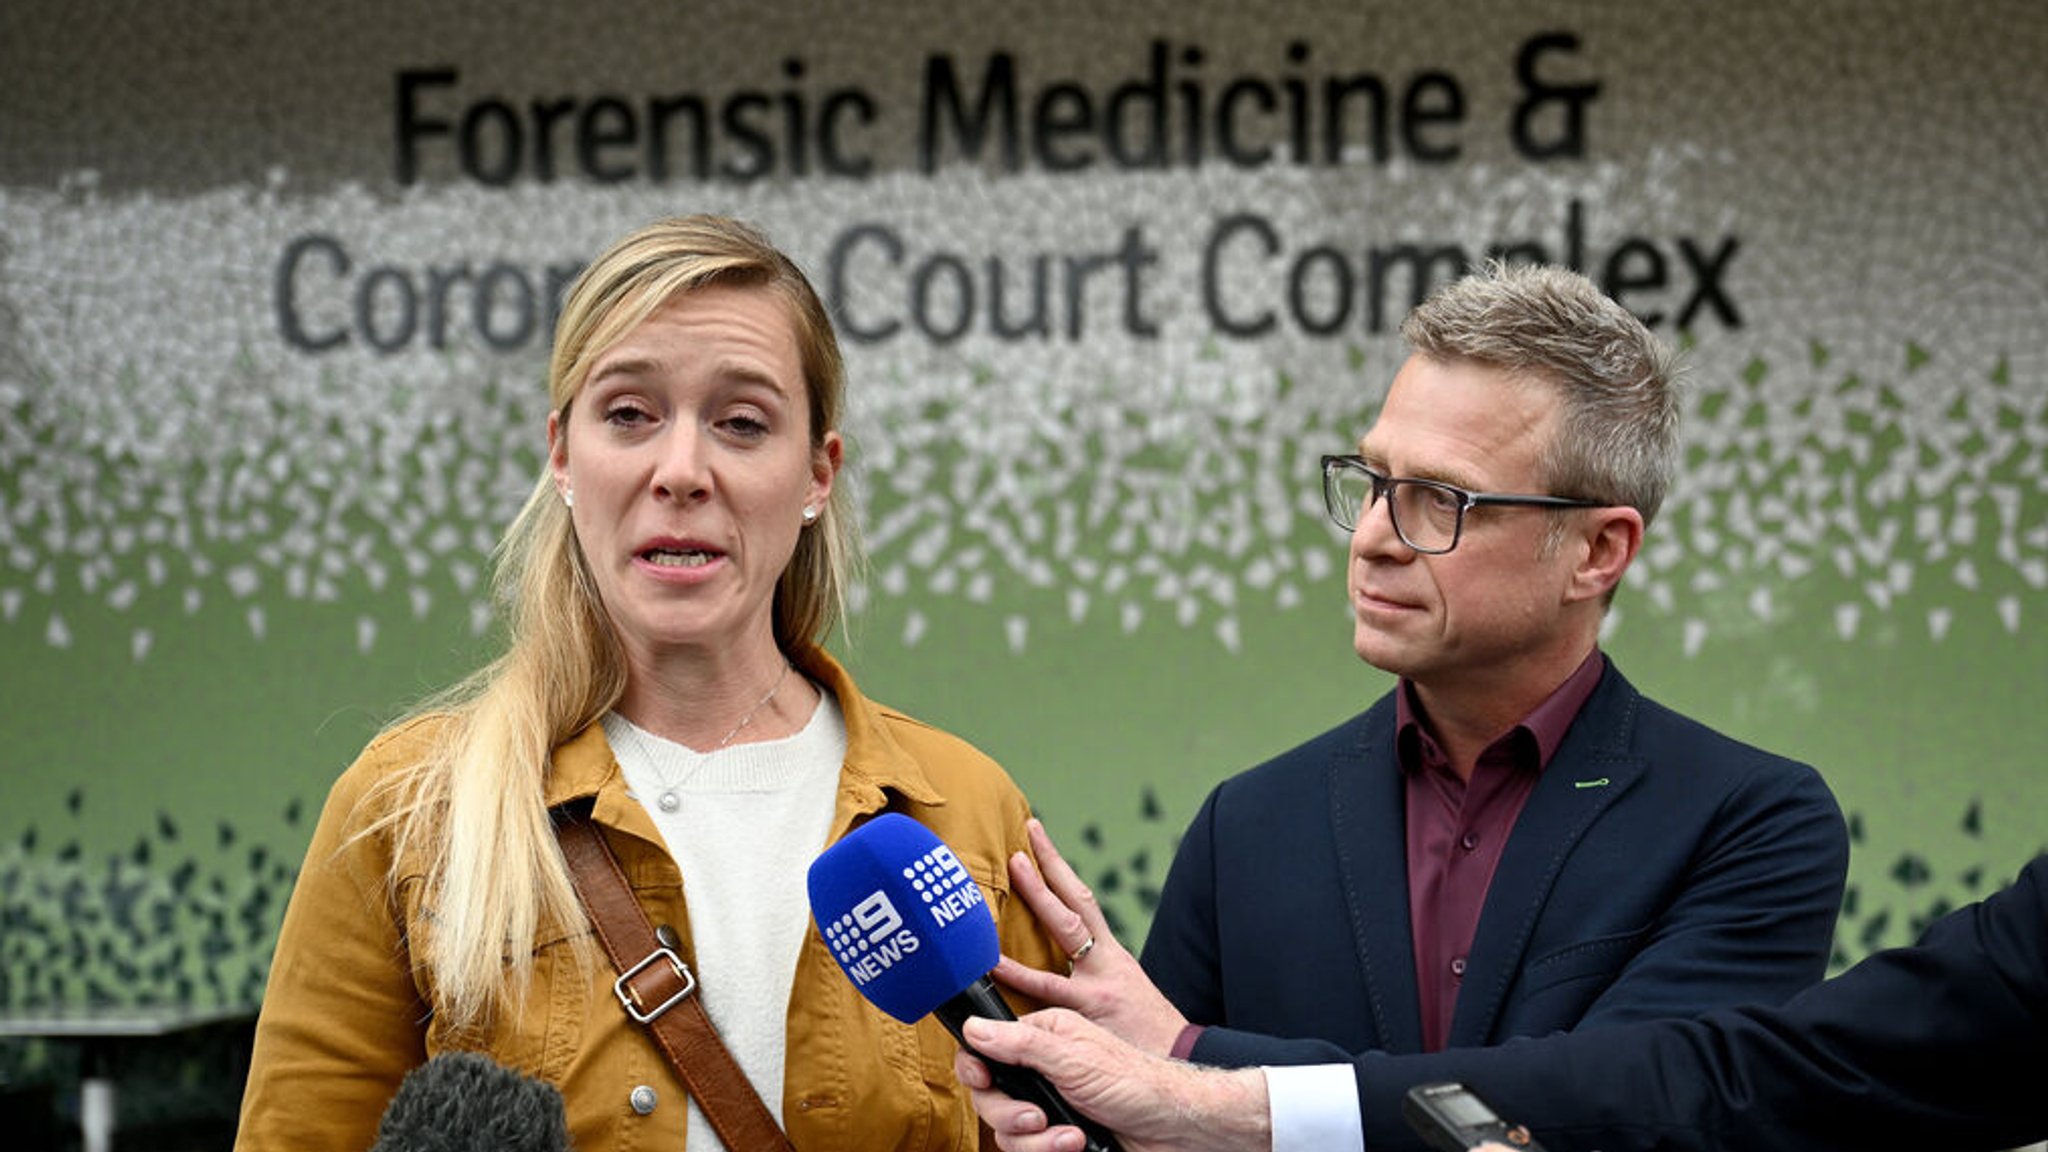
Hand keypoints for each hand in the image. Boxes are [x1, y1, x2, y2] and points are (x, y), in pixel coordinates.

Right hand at [952, 1008, 1270, 1151]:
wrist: (1172, 1128)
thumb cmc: (1136, 1082)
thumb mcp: (1075, 1058)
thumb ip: (1022, 1044)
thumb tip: (974, 1027)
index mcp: (1042, 1038)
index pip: (985, 1049)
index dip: (976, 1069)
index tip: (984, 1080)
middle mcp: (1040, 1071)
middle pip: (989, 1097)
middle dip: (1010, 1114)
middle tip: (1039, 1116)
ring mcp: (1048, 1106)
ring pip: (1006, 1132)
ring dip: (1036, 1140)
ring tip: (1069, 1137)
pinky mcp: (1056, 1137)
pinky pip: (1028, 1150)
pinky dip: (1048, 1151)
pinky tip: (1076, 1145)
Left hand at [995, 819, 1190, 1055]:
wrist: (1177, 1062)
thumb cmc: (1147, 1035)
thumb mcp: (1123, 995)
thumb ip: (1092, 978)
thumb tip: (1059, 968)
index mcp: (1112, 956)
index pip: (1083, 901)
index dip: (1059, 868)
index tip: (1037, 838)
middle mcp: (1106, 963)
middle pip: (1075, 906)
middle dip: (1048, 872)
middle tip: (1020, 845)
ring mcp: (1096, 984)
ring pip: (1063, 934)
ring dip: (1035, 903)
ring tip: (1006, 881)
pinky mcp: (1088, 1012)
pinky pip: (1048, 990)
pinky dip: (1018, 977)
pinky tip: (994, 964)